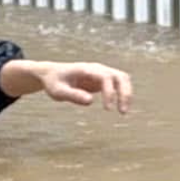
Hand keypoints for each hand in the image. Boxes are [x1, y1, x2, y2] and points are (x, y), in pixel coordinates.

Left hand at [0, 58, 132, 112]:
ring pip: (122, 79)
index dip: (109, 92)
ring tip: (123, 112)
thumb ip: (72, 95)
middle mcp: (97, 69)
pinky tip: (120, 108)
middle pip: (119, 76)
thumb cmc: (54, 82)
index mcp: (86, 69)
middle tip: (122, 111)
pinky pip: (118, 85)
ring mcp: (101, 73)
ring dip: (127, 94)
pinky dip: (122, 95)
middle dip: (124, 93)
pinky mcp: (102, 80)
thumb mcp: (57, 91)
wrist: (52, 74)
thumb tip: (90, 101)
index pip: (105, 77)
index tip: (107, 109)